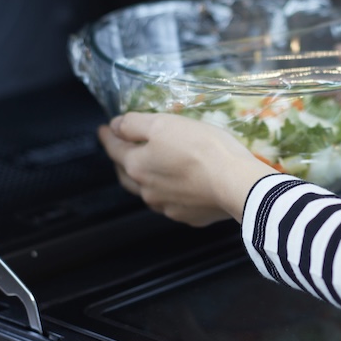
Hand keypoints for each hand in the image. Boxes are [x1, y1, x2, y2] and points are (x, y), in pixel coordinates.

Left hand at [97, 112, 276, 225]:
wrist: (236, 183)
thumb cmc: (201, 148)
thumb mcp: (164, 123)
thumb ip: (134, 124)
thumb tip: (116, 126)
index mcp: (137, 166)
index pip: (115, 148)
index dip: (108, 136)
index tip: (103, 129)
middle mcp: (147, 190)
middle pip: (127, 175)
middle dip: (121, 161)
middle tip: (121, 149)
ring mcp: (168, 207)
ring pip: (149, 192)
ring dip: (146, 180)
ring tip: (151, 169)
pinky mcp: (190, 216)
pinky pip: (174, 203)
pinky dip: (171, 192)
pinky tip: (180, 186)